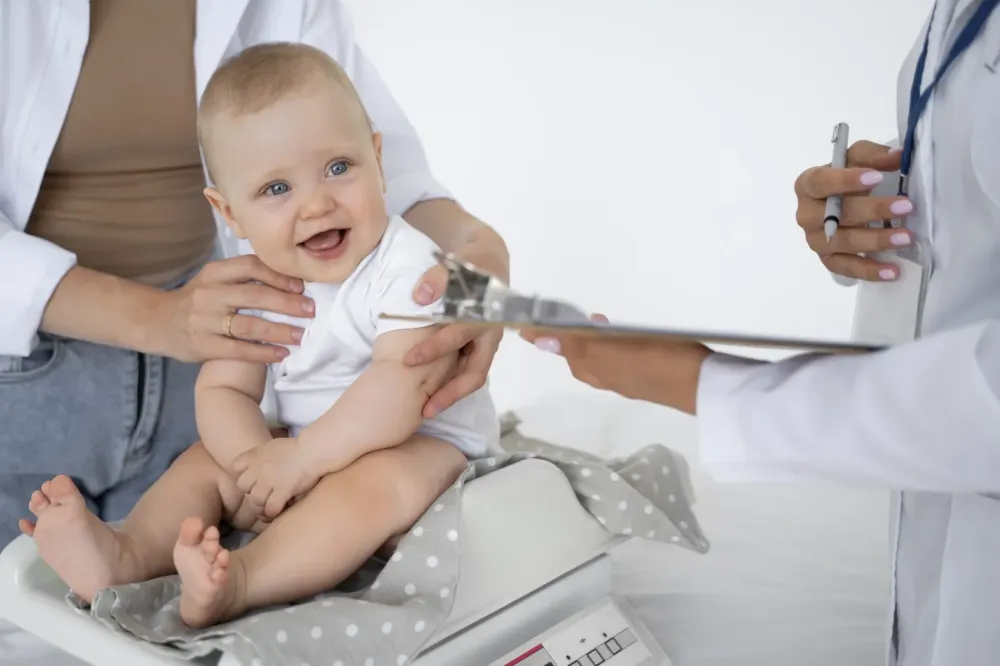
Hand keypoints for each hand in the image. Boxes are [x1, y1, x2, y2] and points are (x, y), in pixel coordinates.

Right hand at [151, 255, 314, 362]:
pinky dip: (262, 353)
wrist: (155, 322)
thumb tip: (291, 281)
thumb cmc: (196, 300)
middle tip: (311, 311)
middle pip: (255, 296)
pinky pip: (238, 350)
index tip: (302, 286)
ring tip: (301, 335)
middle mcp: (209, 294)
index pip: (251, 267)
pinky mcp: (203, 345)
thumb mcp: (214, 280)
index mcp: (214, 273)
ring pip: (249, 326)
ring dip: (279, 331)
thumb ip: (243, 278)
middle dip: (287, 304)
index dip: (278, 275)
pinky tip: (281, 354)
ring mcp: (204, 321)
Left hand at [232, 437, 319, 518]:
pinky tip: (277, 511)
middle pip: (243, 486)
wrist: (312, 450)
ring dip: (261, 505)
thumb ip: (261, 455)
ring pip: (255, 500)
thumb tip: (258, 466)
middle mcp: (257, 468)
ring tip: (268, 508)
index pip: (236, 466)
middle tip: (263, 493)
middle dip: (251, 491)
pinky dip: (272, 513)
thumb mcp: (272, 445)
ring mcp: (268, 481)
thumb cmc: (297, 447)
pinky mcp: (282, 491)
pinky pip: (270, 508)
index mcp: (255, 455)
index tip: (252, 478)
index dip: (243, 474)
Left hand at [404, 262, 502, 417]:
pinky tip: (430, 396)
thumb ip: (439, 277)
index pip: (459, 335)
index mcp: (486, 314)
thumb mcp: (459, 263)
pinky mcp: (479, 349)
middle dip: (450, 393)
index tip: (408, 359)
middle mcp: (490, 335)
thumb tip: (421, 296)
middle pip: (475, 373)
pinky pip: (467, 372)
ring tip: (426, 411)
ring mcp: (486, 345)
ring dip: (451, 395)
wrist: (491, 264)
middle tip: (425, 409)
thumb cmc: (474, 264)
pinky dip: (451, 385)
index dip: (434, 348)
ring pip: (472, 377)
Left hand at [521, 314, 711, 414]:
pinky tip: (624, 332)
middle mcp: (609, 378)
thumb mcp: (613, 349)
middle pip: (580, 357)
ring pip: (601, 356)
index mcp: (596, 372)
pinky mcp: (650, 372)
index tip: (533, 321)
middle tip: (561, 317)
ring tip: (593, 320)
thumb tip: (537, 340)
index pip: (564, 352)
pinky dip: (613, 343)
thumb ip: (577, 344)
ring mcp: (630, 377)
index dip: (548, 337)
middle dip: (568, 338)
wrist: (704, 385)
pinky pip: (622, 356)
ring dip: (592, 339)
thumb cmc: (658, 362)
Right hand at [794, 140, 914, 280]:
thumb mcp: (857, 159)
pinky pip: (846, 268)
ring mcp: (815, 240)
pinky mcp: (828, 260)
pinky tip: (892, 271)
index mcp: (807, 185)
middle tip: (905, 206)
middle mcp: (806, 214)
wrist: (841, 202)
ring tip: (905, 238)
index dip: (846, 181)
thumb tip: (898, 156)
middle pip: (836, 215)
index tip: (876, 177)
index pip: (820, 182)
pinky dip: (869, 271)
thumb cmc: (848, 178)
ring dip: (875, 241)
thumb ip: (874, 155)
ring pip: (843, 242)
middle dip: (872, 210)